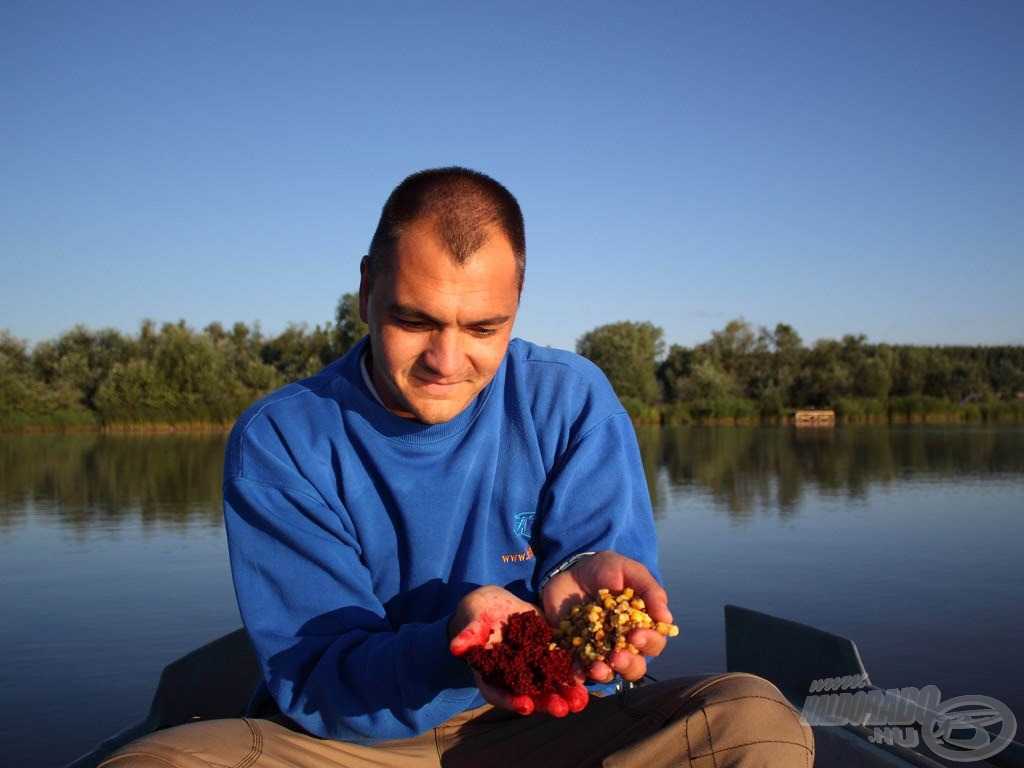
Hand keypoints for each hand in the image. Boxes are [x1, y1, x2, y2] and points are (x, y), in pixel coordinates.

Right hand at [449, 585, 587, 716]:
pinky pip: (562, 666)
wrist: (497, 602)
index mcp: (491, 673)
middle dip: (546, 702)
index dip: (511, 701)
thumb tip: (455, 647)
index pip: (499, 692)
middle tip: (563, 709)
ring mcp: (532, 666)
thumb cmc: (477, 611)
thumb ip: (469, 633)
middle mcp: (513, 676)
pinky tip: (591, 676)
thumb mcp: (472, 617)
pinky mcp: (548, 652)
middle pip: (529, 695)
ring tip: (582, 701)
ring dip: (565, 694)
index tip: (526, 706)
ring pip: (549, 684)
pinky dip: (575, 673)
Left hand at [540, 551, 673, 683]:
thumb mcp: (629, 571)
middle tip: (617, 656)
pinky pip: (580, 670)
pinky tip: (576, 671)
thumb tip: (666, 618)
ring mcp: (600, 650)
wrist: (571, 570)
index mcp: (642, 626)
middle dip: (628, 664)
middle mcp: (624, 643)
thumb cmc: (607, 570)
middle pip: (635, 666)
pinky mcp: (577, 651)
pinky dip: (579, 673)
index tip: (636, 634)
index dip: (649, 642)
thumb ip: (649, 590)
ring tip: (596, 668)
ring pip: (610, 674)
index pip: (654, 642)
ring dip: (605, 674)